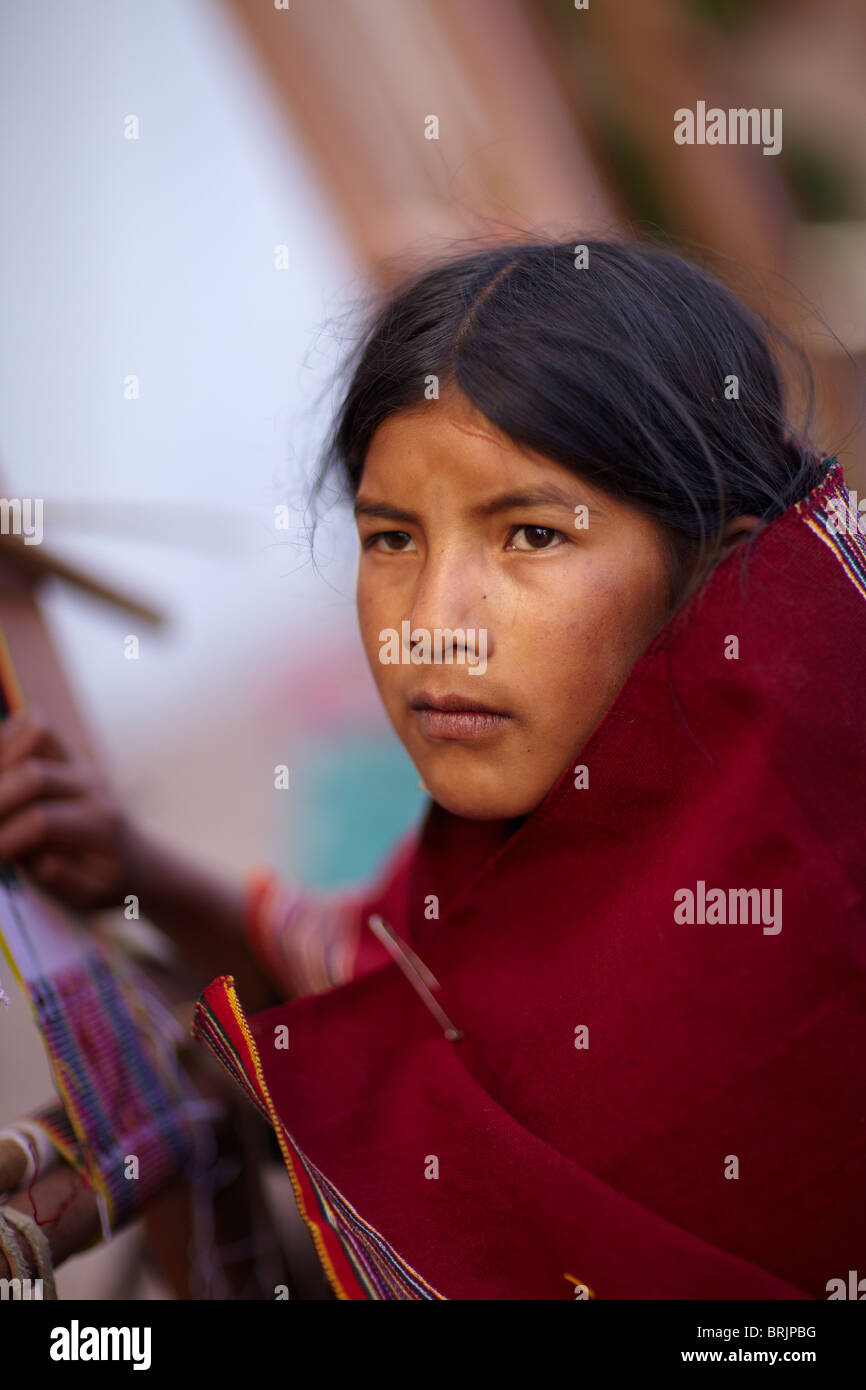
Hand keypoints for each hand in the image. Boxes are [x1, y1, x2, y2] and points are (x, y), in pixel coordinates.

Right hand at [0, 711, 133, 911]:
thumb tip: (38, 857)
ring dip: (0, 763)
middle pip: (33, 777)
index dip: (3, 840)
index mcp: (99, 824)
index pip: (41, 823)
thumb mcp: (88, 896)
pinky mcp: (66, 754)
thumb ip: (62, 879)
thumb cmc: (105, 882)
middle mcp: (91, 786)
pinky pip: (33, 728)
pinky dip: (5, 744)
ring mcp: (79, 765)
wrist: (136, 859)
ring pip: (36, 735)